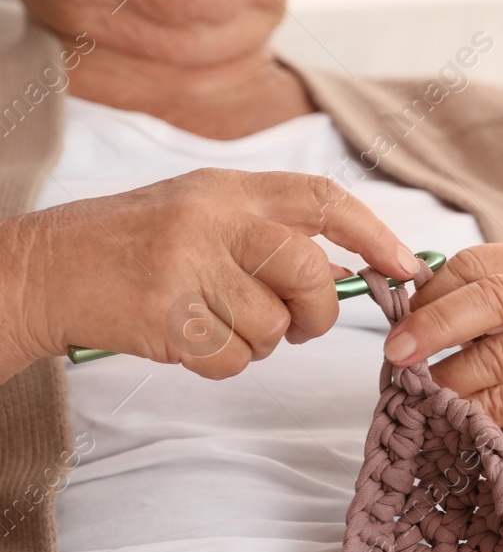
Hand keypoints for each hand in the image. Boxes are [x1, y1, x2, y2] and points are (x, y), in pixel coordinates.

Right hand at [0, 168, 418, 382]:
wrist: (46, 270)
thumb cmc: (136, 248)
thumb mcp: (204, 216)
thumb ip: (272, 235)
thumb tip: (353, 272)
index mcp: (228, 188)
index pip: (322, 199)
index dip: (375, 234)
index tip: (406, 267)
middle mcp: (211, 219)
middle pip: (310, 273)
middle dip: (317, 311)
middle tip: (299, 324)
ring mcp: (186, 266)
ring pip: (274, 326)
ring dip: (259, 341)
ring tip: (217, 322)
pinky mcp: (166, 315)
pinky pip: (234, 359)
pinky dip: (223, 363)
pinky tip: (191, 340)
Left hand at [390, 244, 502, 496]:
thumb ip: (474, 301)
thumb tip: (403, 315)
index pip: (474, 265)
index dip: (429, 293)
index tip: (400, 319)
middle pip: (491, 299)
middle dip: (434, 327)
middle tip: (398, 351)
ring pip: (496, 357)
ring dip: (449, 377)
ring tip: (422, 388)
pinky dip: (473, 407)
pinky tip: (454, 410)